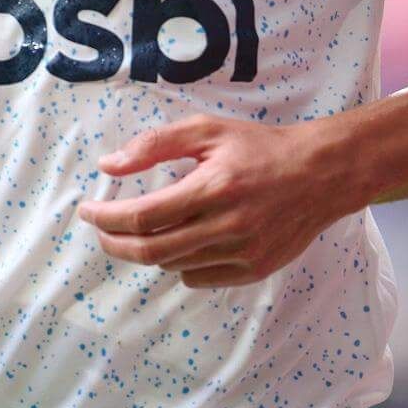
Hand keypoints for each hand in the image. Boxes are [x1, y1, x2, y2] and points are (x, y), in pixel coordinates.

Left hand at [76, 114, 356, 287]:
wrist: (320, 175)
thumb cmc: (260, 148)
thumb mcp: (208, 130)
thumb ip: (155, 144)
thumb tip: (109, 165)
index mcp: (213, 188)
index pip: (144, 215)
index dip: (107, 217)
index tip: (88, 210)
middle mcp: (227, 226)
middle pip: (152, 250)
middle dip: (115, 242)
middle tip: (101, 230)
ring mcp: (242, 254)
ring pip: (173, 266)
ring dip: (145, 251)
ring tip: (137, 232)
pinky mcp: (253, 271)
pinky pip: (199, 277)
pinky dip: (178, 264)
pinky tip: (179, 243)